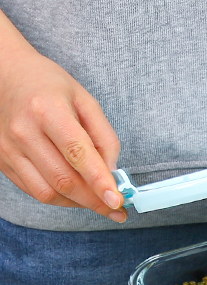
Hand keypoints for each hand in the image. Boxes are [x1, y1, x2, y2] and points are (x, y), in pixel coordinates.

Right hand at [0, 28, 126, 221]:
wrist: (4, 76)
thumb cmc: (48, 87)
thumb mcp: (85, 101)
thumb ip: (104, 138)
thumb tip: (113, 174)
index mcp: (47, 109)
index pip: (77, 153)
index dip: (99, 181)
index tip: (117, 200)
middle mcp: (23, 131)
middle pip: (64, 180)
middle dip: (95, 200)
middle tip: (116, 208)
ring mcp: (9, 148)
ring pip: (48, 193)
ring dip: (79, 203)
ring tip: (97, 200)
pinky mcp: (3, 161)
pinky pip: (35, 191)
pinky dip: (61, 198)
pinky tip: (75, 193)